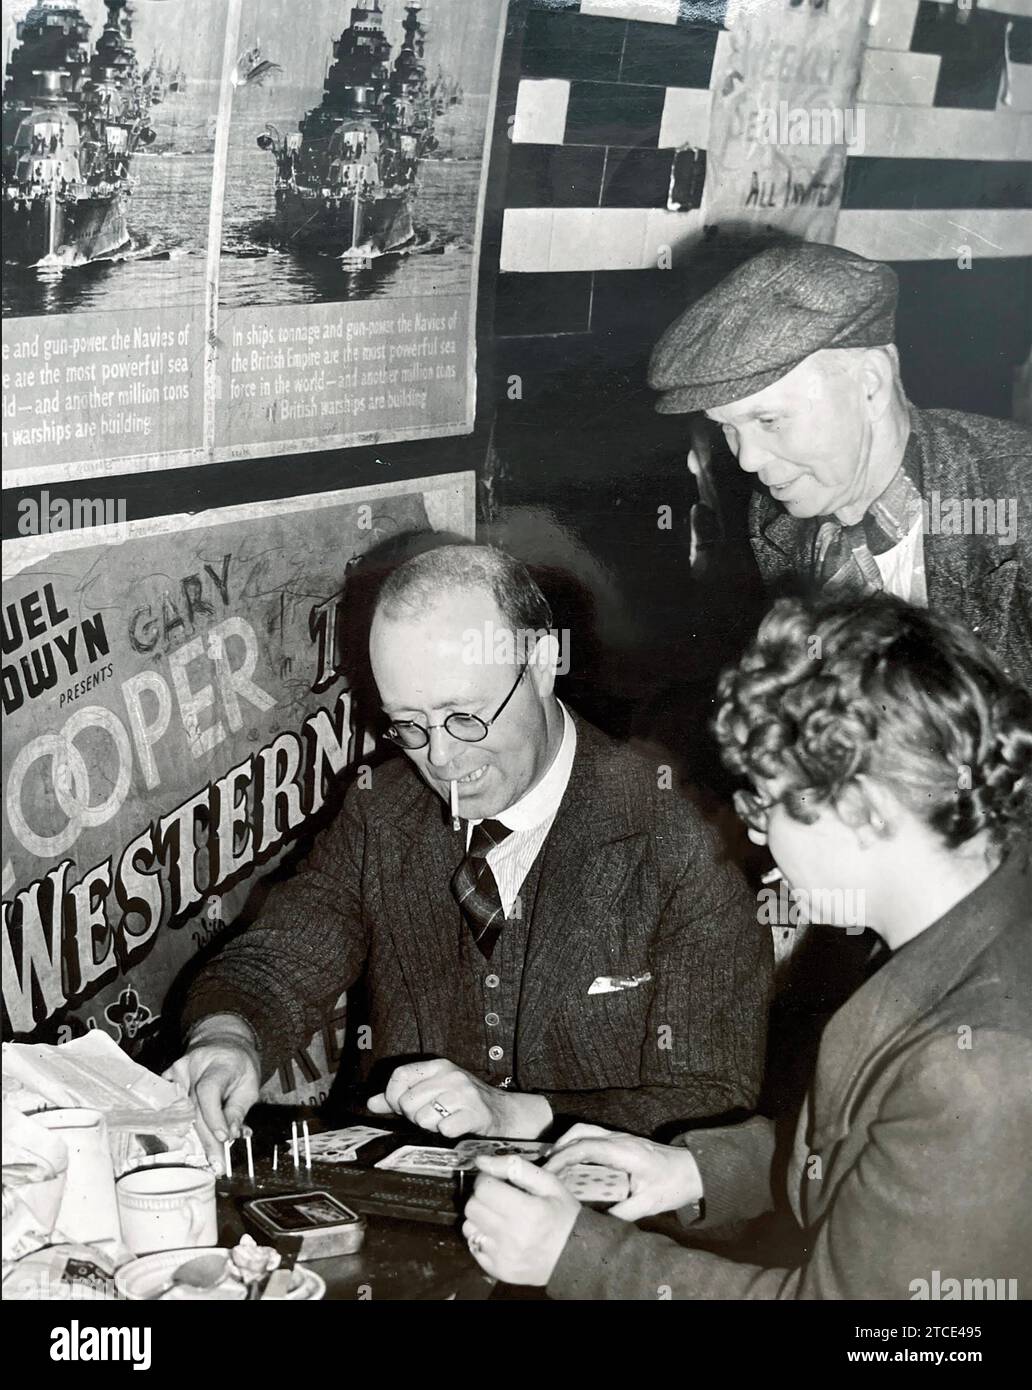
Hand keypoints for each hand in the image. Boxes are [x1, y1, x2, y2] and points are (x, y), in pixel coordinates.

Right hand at [163, 1041, 259, 1172]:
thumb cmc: (240, 1066)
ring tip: (206, 1157)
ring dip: (193, 1137)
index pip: (209, 1091)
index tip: (224, 1138)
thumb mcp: (249, 1085)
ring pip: (180, 1112)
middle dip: (207, 1140)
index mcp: (219, 1063)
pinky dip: (179, 1126)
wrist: (223, 1045)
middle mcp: (193, 1065)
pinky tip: (187, 1143)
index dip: (214, 1117)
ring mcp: (176, 1071)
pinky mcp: (167, 1079)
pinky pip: (169, 1107)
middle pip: (194, 1108)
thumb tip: (230, 1135)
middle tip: (217, 1164)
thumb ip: (238, 1110)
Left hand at [367, 1059, 549, 1138]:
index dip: (393, 1096)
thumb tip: (371, 1103)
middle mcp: (451, 1076)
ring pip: (423, 1118)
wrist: (504, 1113)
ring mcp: (464, 1094)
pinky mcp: (474, 1114)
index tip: (400, 1108)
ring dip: (430, 1127)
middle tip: (428, 1117)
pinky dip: (446, 1133)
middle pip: (408, 1101)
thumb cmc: (464, 1102)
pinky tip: (455, 1128)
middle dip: (412, 1116)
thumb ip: (401, 1096)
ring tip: (443, 1121)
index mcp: (438, 1066)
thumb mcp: (434, 1089)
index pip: (399, 1076)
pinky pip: (444, 1129)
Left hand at [463, 1155, 579, 1285]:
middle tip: (498, 1198)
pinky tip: (499, 1235)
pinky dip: (483, 1237)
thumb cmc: (563, 1215)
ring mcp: (502, 1256)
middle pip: (472, 1207)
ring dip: (480, 1217)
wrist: (575, 1257)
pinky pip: (474, 1247)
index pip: (483, 1188)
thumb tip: (481, 1160)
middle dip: (482, 1197)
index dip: (487, 1179)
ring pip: (468, 1227)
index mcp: (526, 1211)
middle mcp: (510, 1236)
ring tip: (498, 1217)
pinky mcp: (498, 1270)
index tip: (496, 1180)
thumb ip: (515, 1167)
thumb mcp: (549, 1183)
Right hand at [546, 1124, 702, 1220]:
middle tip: (544, 1168)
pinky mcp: (621, 1141)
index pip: (586, 1147)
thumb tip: (597, 1223)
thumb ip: (623, 1214)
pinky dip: (576, 1145)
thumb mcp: (649, 1204)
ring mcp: (620, 1138)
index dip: (563, 1158)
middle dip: (558, 1148)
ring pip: (585, 1131)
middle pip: (581, 1132)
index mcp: (624, 1152)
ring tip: (552, 1163)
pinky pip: (592, 1136)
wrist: (693, 1170)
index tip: (549, 1172)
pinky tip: (571, 1162)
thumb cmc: (672, 1184)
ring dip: (566, 1143)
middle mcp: (619, 1139)